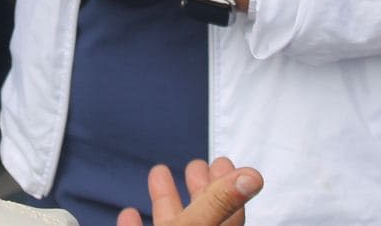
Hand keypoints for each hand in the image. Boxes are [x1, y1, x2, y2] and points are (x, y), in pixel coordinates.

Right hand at [117, 159, 262, 225]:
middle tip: (196, 163)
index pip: (230, 211)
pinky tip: (128, 213)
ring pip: (172, 224)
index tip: (223, 161)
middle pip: (204, 215)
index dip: (229, 184)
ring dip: (165, 199)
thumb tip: (252, 177)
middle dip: (199, 186)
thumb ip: (218, 203)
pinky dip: (136, 225)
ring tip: (159, 171)